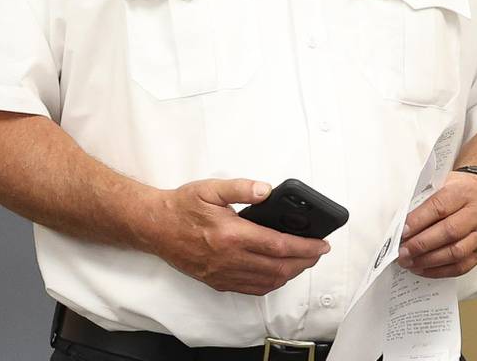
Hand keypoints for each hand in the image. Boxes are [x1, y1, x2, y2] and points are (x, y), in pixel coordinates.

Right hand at [148, 179, 329, 295]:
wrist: (155, 227)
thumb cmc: (181, 207)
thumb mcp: (210, 188)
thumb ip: (242, 187)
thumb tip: (267, 190)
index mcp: (231, 234)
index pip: (278, 245)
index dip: (304, 247)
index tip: (321, 244)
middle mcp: (229, 258)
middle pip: (278, 267)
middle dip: (304, 262)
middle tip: (317, 252)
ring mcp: (223, 274)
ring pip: (267, 281)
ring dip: (290, 274)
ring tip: (302, 261)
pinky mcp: (217, 281)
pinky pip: (251, 289)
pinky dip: (271, 283)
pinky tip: (277, 273)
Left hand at [397, 172, 476, 278]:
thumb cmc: (454, 189)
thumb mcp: (439, 183)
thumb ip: (422, 198)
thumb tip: (398, 220)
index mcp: (463, 192)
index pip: (439, 207)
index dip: (418, 221)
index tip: (401, 232)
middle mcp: (476, 214)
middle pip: (449, 232)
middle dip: (421, 245)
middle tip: (402, 252)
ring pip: (456, 252)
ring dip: (429, 261)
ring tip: (409, 262)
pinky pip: (461, 266)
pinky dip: (440, 271)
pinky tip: (423, 269)